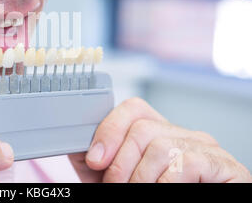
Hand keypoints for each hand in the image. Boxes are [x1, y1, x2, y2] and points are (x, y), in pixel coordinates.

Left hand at [69, 97, 250, 182]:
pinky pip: (186, 162)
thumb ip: (97, 160)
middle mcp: (183, 134)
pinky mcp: (226, 166)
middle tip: (115, 186)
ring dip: (140, 179)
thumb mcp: (115, 179)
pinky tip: (163, 192)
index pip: (133, 109)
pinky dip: (166, 184)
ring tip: (138, 193)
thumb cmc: (150, 198)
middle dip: (120, 164)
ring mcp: (206, 148)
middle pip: (141, 128)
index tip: (94, 160)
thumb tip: (76, 143)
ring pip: (160, 146)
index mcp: (158, 133)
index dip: (109, 130)